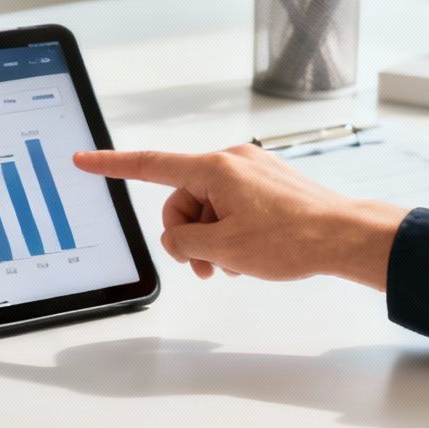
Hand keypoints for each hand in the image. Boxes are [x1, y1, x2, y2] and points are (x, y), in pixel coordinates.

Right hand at [75, 145, 408, 286]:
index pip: (150, 165)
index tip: (83, 159)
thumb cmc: (293, 238)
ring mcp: (251, 170)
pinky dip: (232, 231)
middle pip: (182, 201)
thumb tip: (176, 240)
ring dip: (212, 239)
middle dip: (188, 237)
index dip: (110, 165)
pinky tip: (249, 254)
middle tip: (207, 268)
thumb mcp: (224, 249)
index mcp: (215, 168)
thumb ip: (184, 244)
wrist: (345, 236)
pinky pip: (232, 206)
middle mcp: (231, 161)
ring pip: (208, 208)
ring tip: (234, 265)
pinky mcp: (267, 183)